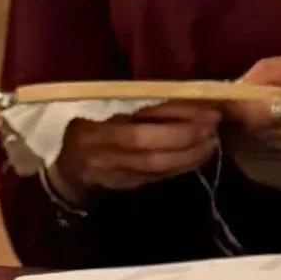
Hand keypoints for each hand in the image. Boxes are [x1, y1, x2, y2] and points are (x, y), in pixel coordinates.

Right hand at [54, 102, 219, 202]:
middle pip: (148, 146)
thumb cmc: (90, 130)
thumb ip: (134, 107)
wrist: (68, 170)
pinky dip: (181, 167)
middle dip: (186, 136)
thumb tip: (184, 93)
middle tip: (213, 126)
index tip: (204, 107)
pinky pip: (157, 177)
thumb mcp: (101, 111)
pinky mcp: (124, 186)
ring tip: (212, 141)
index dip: (173, 115)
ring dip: (189, 155)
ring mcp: (112, 172)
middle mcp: (102, 150)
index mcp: (95, 125)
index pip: (139, 120)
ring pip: (156, 165)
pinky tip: (199, 156)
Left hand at [231, 51, 280, 158]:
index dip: (233, 108)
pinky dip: (276, 139)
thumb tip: (242, 82)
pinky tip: (279, 125)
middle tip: (230, 104)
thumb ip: (278, 70)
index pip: (255, 115)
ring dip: (256, 132)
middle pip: (258, 134)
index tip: (220, 98)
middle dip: (241, 120)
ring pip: (270, 146)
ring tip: (251, 114)